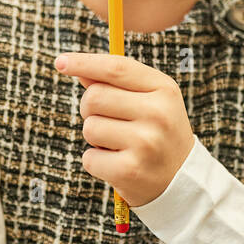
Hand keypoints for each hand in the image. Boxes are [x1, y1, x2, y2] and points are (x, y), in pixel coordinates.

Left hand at [53, 52, 195, 207]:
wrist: (182, 181)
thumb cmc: (158, 132)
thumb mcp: (149, 99)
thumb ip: (116, 82)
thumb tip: (78, 68)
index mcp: (164, 89)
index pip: (116, 68)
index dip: (84, 62)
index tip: (61, 62)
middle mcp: (157, 113)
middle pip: (94, 97)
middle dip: (89, 108)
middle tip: (107, 120)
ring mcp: (145, 143)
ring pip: (89, 127)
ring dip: (95, 137)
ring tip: (118, 144)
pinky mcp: (130, 171)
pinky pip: (89, 158)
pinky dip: (96, 161)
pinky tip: (118, 163)